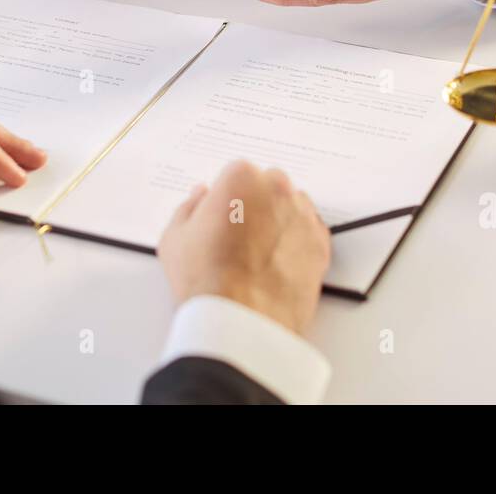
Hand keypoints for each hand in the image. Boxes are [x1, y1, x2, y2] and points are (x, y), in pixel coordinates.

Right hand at [157, 160, 329, 334]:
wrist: (241, 321)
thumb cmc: (206, 280)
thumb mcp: (174, 238)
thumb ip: (189, 206)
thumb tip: (200, 195)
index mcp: (241, 178)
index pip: (236, 174)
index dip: (226, 198)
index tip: (220, 218)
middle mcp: (277, 189)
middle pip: (268, 185)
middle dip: (256, 203)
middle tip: (239, 236)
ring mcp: (303, 216)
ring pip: (292, 207)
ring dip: (279, 220)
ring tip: (258, 254)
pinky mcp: (321, 244)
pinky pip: (310, 233)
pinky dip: (297, 242)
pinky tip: (278, 263)